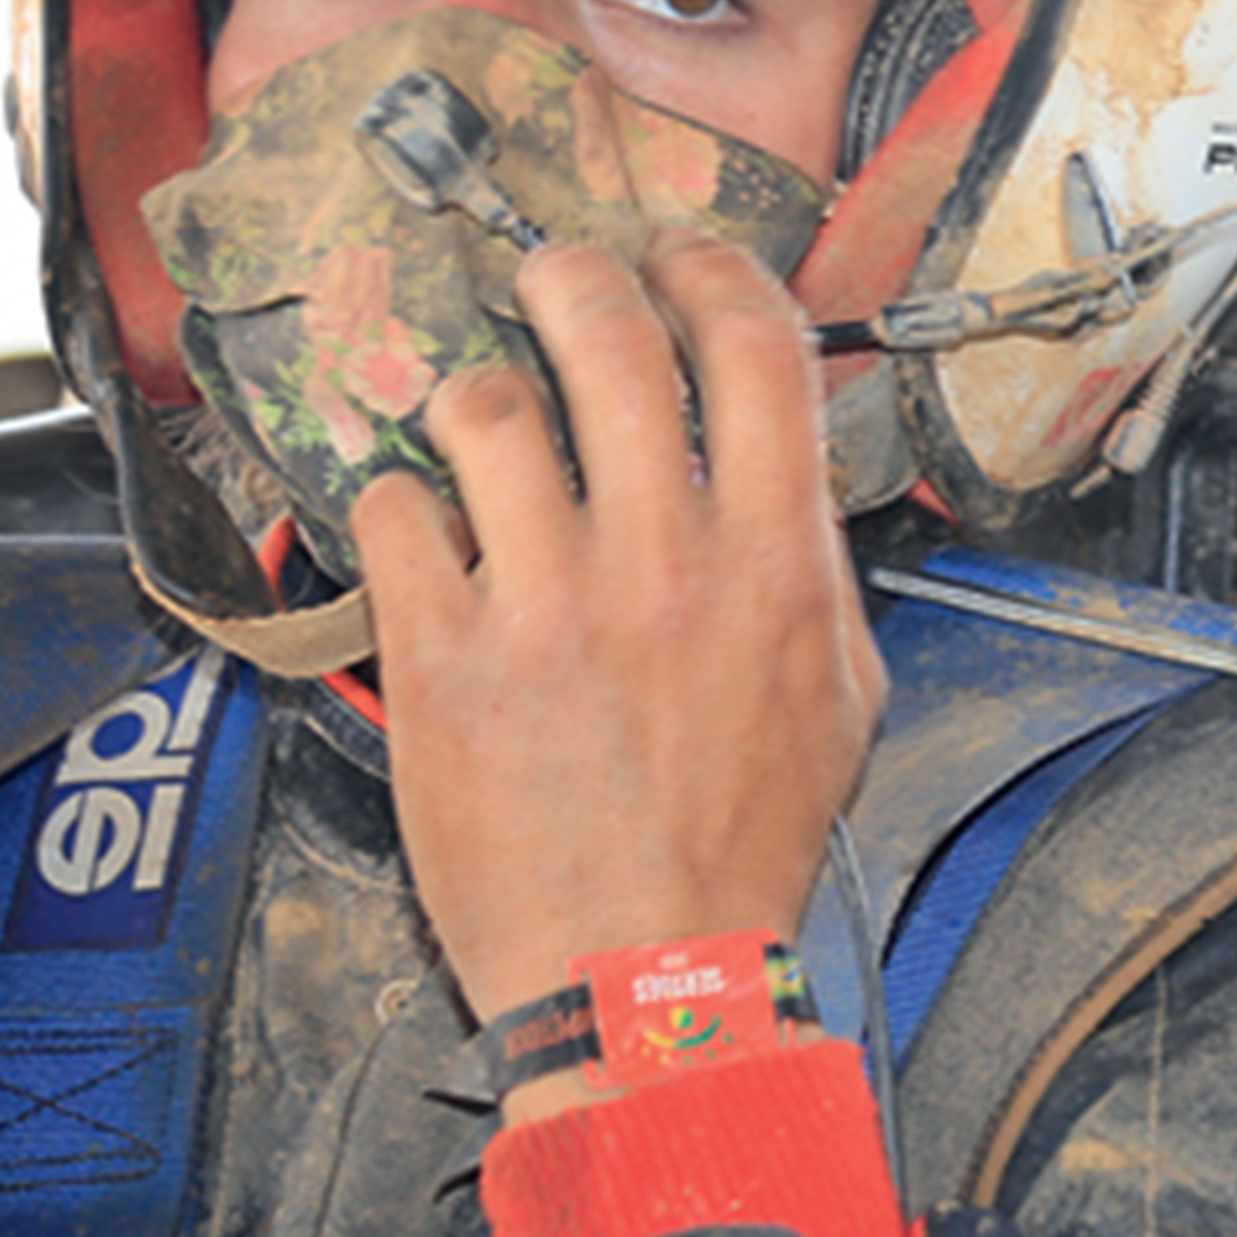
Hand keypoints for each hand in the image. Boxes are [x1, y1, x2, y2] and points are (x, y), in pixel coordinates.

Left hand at [352, 232, 884, 1110]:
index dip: (712, 270)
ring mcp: (543, 605)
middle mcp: (660, 563)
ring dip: (482, 394)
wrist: (645, 976)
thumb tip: (778, 477)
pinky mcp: (439, 655)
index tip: (682, 260)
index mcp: (772, 565)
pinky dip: (404, 504)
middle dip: (575, 277)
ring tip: (484, 427)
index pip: (753, 349)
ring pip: (486, 407)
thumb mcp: (841, 700)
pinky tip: (426, 535)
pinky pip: (395, 511)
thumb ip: (808, 574)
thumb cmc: (741, 850)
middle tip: (556, 281)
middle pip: (607, 336)